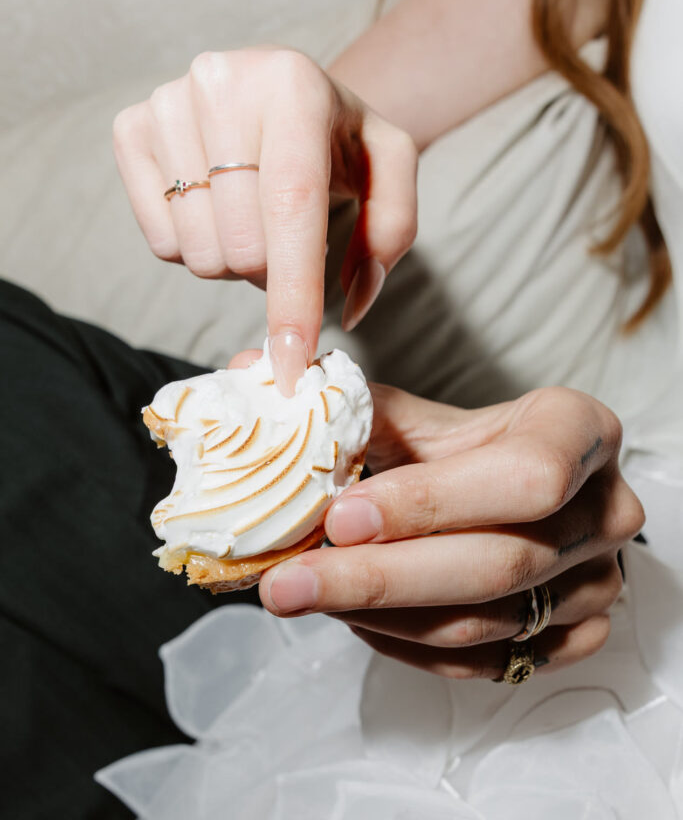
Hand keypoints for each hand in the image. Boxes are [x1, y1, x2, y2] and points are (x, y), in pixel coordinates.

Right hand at [113, 48, 416, 393]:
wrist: (281, 87)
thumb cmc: (338, 135)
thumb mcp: (389, 166)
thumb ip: (391, 233)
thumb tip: (350, 306)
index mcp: (292, 84)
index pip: (289, 207)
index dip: (293, 293)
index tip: (292, 361)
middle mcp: (220, 81)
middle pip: (242, 244)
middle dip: (274, 271)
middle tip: (291, 238)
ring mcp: (167, 103)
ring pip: (199, 251)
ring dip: (235, 261)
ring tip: (254, 216)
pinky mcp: (131, 128)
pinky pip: (161, 241)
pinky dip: (196, 246)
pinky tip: (217, 207)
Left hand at [259, 384, 643, 678]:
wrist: (509, 493)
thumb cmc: (463, 446)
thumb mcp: (419, 416)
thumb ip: (348, 406)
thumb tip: (251, 373)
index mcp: (580, 431)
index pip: (524, 478)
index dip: (431, 502)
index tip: (339, 514)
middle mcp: (605, 511)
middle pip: (497, 563)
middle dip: (379, 576)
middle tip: (287, 581)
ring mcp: (596, 583)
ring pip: (482, 622)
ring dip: (379, 616)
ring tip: (302, 597)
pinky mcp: (574, 638)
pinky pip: (482, 664)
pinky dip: (405, 646)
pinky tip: (349, 620)